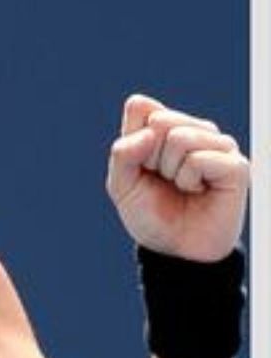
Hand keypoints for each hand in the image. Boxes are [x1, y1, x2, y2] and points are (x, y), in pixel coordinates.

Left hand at [106, 94, 247, 261]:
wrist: (174, 250)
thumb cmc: (150, 214)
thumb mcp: (121, 184)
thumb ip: (123, 153)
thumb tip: (150, 128)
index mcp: (167, 127)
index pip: (140, 107)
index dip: (132, 143)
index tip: (142, 167)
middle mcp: (195, 130)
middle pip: (160, 120)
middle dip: (150, 157)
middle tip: (163, 180)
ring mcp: (219, 145)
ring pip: (180, 137)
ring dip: (170, 170)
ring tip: (182, 187)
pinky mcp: (236, 165)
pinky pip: (200, 158)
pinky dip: (190, 179)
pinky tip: (199, 191)